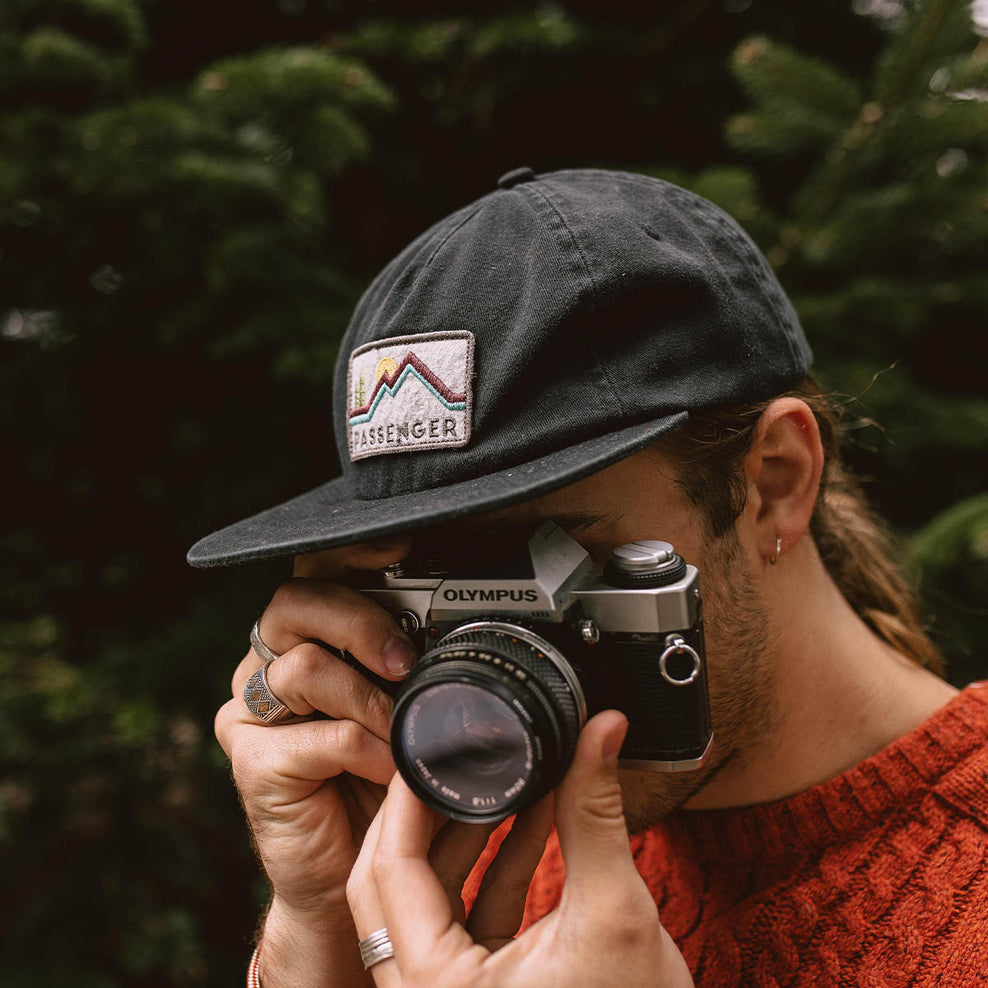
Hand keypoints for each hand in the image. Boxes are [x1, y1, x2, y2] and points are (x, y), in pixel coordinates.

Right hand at [214, 539, 416, 987]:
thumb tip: (472, 628)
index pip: (317, 575)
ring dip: (369, 697)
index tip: (401, 547)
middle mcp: (270, 667)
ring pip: (304, 664)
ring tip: (405, 731)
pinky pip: (316, 735)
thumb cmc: (385, 785)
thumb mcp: (409, 711)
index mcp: (307, 640)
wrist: (351, 878)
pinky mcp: (252, 762)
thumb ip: (418, 668)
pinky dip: (366, 750)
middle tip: (404, 658)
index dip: (352, 554)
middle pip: (295, 601)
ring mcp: (254, 714)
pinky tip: (390, 771)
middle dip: (360, 620)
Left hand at [347, 710, 694, 987]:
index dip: (405, 800)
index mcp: (437, 987)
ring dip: (461, 833)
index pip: (390, 870)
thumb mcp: (615, 910)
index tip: (425, 746)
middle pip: (388, 882)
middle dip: (422, 812)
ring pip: (426, 896)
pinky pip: (466, 913)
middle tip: (448, 756)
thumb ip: (595, 814)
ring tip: (495, 773)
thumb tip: (601, 730)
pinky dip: (492, 864)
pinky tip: (528, 815)